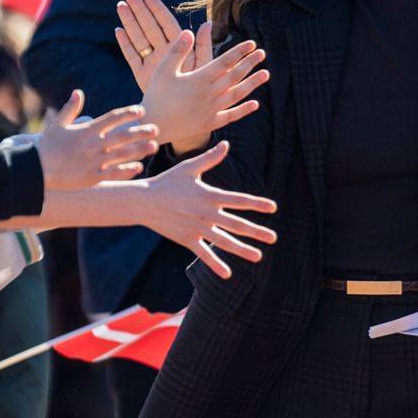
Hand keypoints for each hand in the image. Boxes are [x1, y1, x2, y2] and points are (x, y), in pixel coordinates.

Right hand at [36, 90, 158, 190]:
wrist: (37, 169)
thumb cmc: (47, 146)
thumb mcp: (58, 124)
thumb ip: (71, 108)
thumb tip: (78, 92)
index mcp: (87, 130)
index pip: (113, 118)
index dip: (128, 113)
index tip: (140, 111)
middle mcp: (94, 144)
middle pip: (123, 135)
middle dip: (141, 131)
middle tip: (156, 129)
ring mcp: (95, 161)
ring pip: (123, 154)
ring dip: (140, 149)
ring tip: (154, 146)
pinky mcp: (93, 176)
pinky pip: (114, 173)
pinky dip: (127, 170)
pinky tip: (139, 167)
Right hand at [116, 0, 267, 154]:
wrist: (153, 125)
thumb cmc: (155, 96)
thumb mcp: (163, 70)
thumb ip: (177, 51)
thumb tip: (189, 31)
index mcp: (198, 79)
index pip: (225, 62)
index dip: (239, 52)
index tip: (251, 43)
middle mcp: (209, 94)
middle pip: (234, 76)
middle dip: (250, 63)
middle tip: (262, 53)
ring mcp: (211, 110)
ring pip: (237, 94)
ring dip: (252, 83)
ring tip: (265, 74)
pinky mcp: (209, 123)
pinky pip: (230, 116)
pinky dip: (243, 110)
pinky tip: (255, 104)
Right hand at [144, 140, 276, 278]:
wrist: (143, 201)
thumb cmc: (166, 182)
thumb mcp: (189, 168)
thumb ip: (210, 158)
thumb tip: (226, 143)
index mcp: (210, 195)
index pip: (239, 200)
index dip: (257, 203)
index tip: (273, 208)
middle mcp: (207, 213)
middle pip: (237, 223)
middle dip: (257, 231)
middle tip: (273, 238)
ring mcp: (197, 228)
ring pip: (224, 241)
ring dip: (243, 250)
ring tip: (259, 257)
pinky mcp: (187, 239)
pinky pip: (204, 254)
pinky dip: (215, 264)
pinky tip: (228, 274)